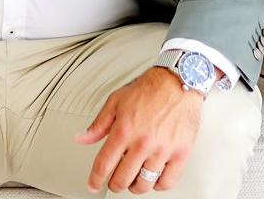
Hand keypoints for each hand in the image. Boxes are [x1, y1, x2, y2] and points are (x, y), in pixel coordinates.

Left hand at [74, 67, 201, 192]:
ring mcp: (163, 149)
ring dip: (135, 185)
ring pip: (144, 185)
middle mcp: (143, 142)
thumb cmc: (150, 88)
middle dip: (114, 183)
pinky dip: (158, 184)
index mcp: (124, 129)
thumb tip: (82, 138)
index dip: (95, 180)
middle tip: (115, 180)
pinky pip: (166, 182)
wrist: (180, 79)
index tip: (93, 184)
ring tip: (135, 176)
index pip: (103, 166)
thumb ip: (99, 124)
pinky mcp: (181, 153)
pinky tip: (154, 174)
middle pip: (122, 180)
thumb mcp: (117, 100)